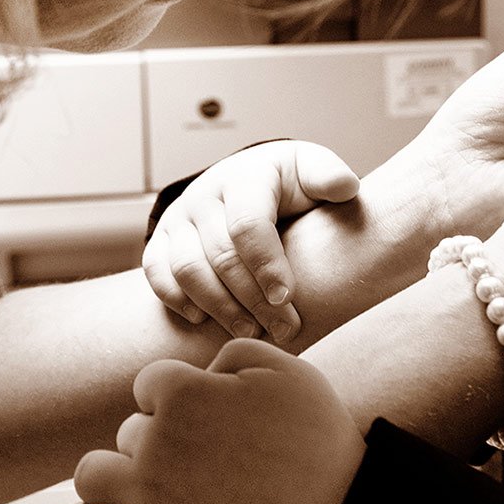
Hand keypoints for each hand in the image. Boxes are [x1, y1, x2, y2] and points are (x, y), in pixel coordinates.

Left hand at [37, 339, 366, 503]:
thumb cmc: (321, 451)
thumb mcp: (290, 374)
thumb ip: (235, 352)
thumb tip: (201, 368)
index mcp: (187, 393)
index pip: (152, 387)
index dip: (173, 407)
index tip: (195, 430)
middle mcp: (156, 440)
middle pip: (127, 434)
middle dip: (151, 448)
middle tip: (192, 476)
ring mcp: (144, 498)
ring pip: (93, 475)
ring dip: (108, 481)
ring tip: (135, 499)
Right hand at [143, 141, 360, 341]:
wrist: (247, 181)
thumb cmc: (286, 184)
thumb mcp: (309, 170)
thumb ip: (327, 176)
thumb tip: (346, 187)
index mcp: (245, 177)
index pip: (248, 224)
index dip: (267, 265)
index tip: (288, 298)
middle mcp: (205, 194)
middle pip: (221, 255)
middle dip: (252, 299)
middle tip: (283, 331)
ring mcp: (179, 217)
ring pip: (187, 269)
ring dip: (219, 307)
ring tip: (250, 333)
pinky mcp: (161, 238)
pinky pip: (157, 273)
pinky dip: (176, 300)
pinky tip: (203, 321)